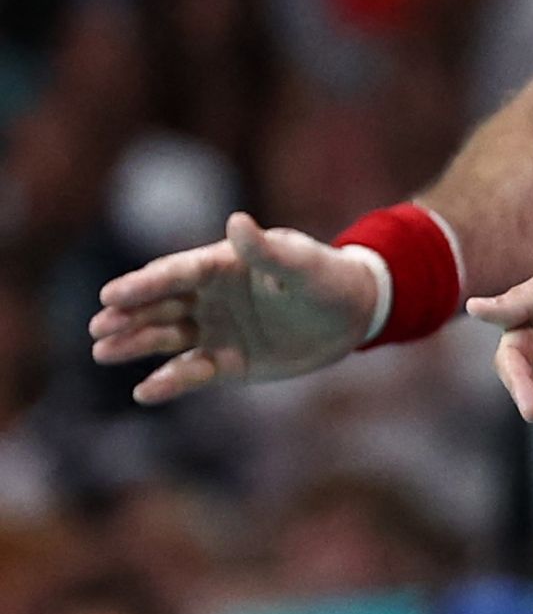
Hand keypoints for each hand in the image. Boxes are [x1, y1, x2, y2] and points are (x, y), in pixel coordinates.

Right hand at [89, 212, 382, 403]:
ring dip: (136, 344)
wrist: (353, 314)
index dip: (145, 284)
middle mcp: (210, 297)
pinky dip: (170, 382)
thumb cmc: (328, 278)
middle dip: (128, 315)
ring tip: (104, 351)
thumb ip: (268, 251)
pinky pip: (192, 372)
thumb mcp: (303, 265)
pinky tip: (146, 392)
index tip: (111, 295)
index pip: (176, 273)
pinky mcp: (227, 362)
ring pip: (167, 338)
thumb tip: (236, 221)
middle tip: (98, 326)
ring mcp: (214, 330)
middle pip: (160, 305)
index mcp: (223, 264)